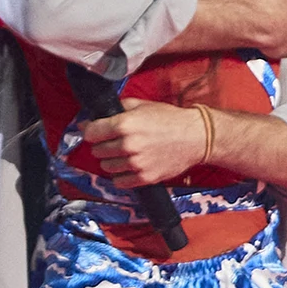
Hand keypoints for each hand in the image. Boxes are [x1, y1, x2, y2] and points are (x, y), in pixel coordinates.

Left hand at [80, 100, 205, 187]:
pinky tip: (130, 166)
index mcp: (125, 124)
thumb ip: (117, 109)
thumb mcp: (143, 105)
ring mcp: (136, 163)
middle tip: (115, 142)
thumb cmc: (171, 119)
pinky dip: (121, 175)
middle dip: (103, 145)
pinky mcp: (145, 177)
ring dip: (112, 161)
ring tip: (125, 154)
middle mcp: (128, 145)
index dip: (92, 131)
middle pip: (97, 151)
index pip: (90, 133)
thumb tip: (91, 119)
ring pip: (107, 167)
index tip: (97, 132)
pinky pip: (119, 182)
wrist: (197, 137)